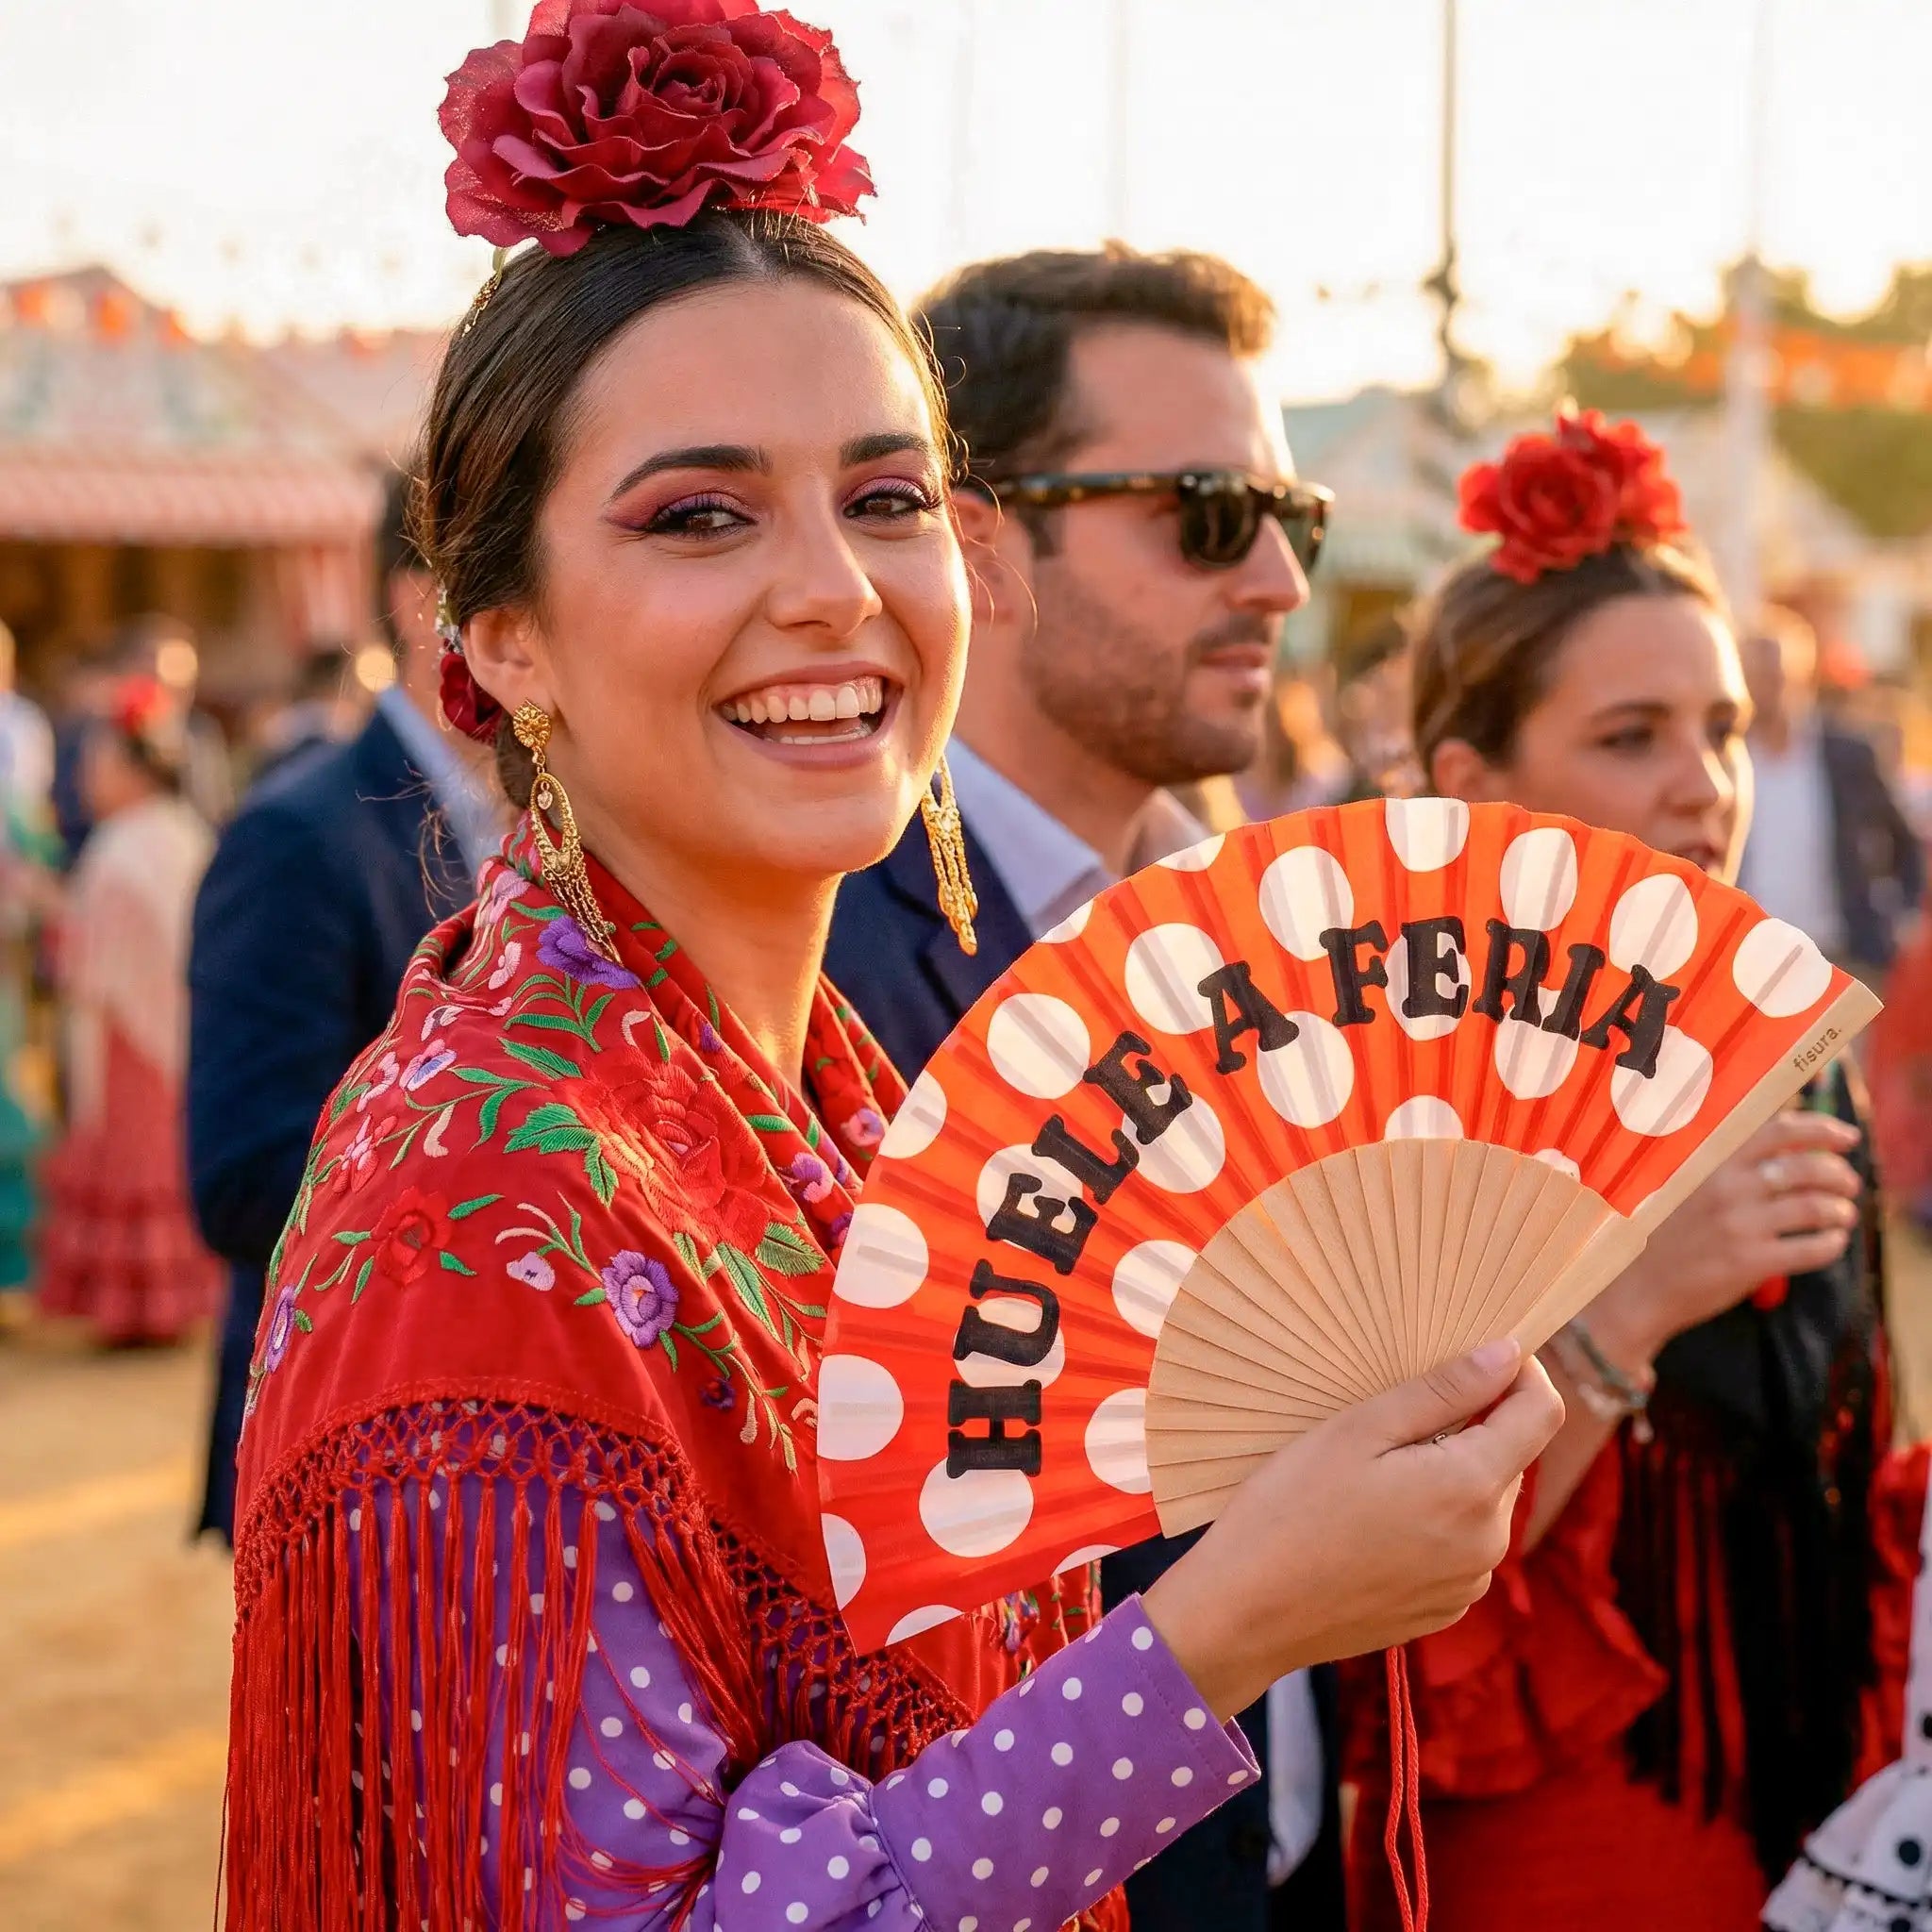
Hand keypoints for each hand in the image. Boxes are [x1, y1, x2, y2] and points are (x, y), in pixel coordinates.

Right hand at [1142, 1339, 1563, 1719]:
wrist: (1247, 1612)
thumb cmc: (1290, 1508)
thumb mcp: (1359, 1429)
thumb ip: (1443, 1391)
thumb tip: (1507, 1354)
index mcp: (1471, 1487)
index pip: (1541, 1412)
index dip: (1521, 1372)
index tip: (1480, 1356)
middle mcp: (1487, 1541)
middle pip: (1509, 1457)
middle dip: (1470, 1428)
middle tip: (1393, 1422)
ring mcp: (1467, 1582)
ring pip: (1482, 1503)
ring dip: (1450, 1476)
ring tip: (1373, 1477)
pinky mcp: (1443, 1609)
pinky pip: (1459, 1546)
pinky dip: (1434, 1522)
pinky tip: (1372, 1523)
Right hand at [1588, 1110, 1862, 1365]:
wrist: (1630, 1287)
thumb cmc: (1654, 1232)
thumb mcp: (1677, 1183)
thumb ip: (1718, 1161)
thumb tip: (1772, 1140)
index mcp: (1711, 1160)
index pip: (1779, 1130)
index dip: (1821, 1129)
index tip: (1847, 1136)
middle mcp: (1728, 1187)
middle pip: (1807, 1167)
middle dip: (1839, 1174)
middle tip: (1849, 1182)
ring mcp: (1740, 1225)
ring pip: (1816, 1208)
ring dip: (1841, 1209)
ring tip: (1844, 1214)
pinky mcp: (1750, 1262)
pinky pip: (1811, 1249)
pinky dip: (1832, 1243)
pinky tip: (1833, 1242)